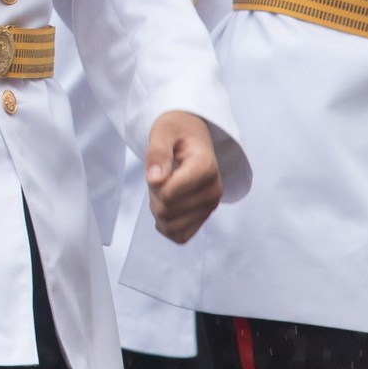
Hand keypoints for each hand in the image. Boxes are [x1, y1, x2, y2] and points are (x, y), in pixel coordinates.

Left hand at [145, 110, 223, 242]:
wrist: (192, 136)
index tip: (159, 166)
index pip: (168, 194)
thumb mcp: (162, 132)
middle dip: (154, 195)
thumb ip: (157, 153)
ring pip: (170, 225)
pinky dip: (166, 225)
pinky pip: (180, 236)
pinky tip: (167, 205)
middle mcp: (214, 190)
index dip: (153, 183)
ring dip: (158, 209)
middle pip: (166, 210)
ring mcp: (211, 206)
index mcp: (205, 167)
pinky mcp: (205, 216)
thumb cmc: (176, 131)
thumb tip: (155, 179)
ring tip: (165, 187)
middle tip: (161, 174)